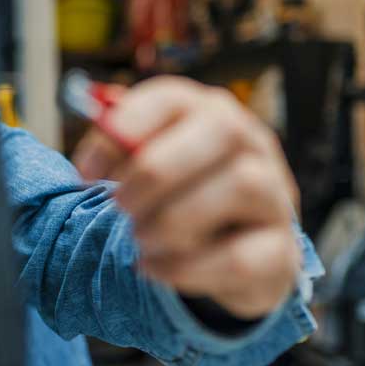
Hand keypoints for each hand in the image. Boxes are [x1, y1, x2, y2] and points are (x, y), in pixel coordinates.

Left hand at [73, 76, 299, 319]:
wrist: (239, 257)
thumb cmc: (185, 200)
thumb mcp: (152, 169)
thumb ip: (123, 151)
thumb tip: (90, 152)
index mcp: (210, 114)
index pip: (173, 97)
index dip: (124, 130)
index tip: (85, 172)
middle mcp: (252, 146)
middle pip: (222, 129)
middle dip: (157, 171)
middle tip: (119, 206)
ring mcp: (275, 197)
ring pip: (241, 186)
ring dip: (174, 218)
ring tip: (140, 239)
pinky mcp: (280, 252)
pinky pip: (241, 256)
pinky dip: (185, 267)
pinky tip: (153, 268)